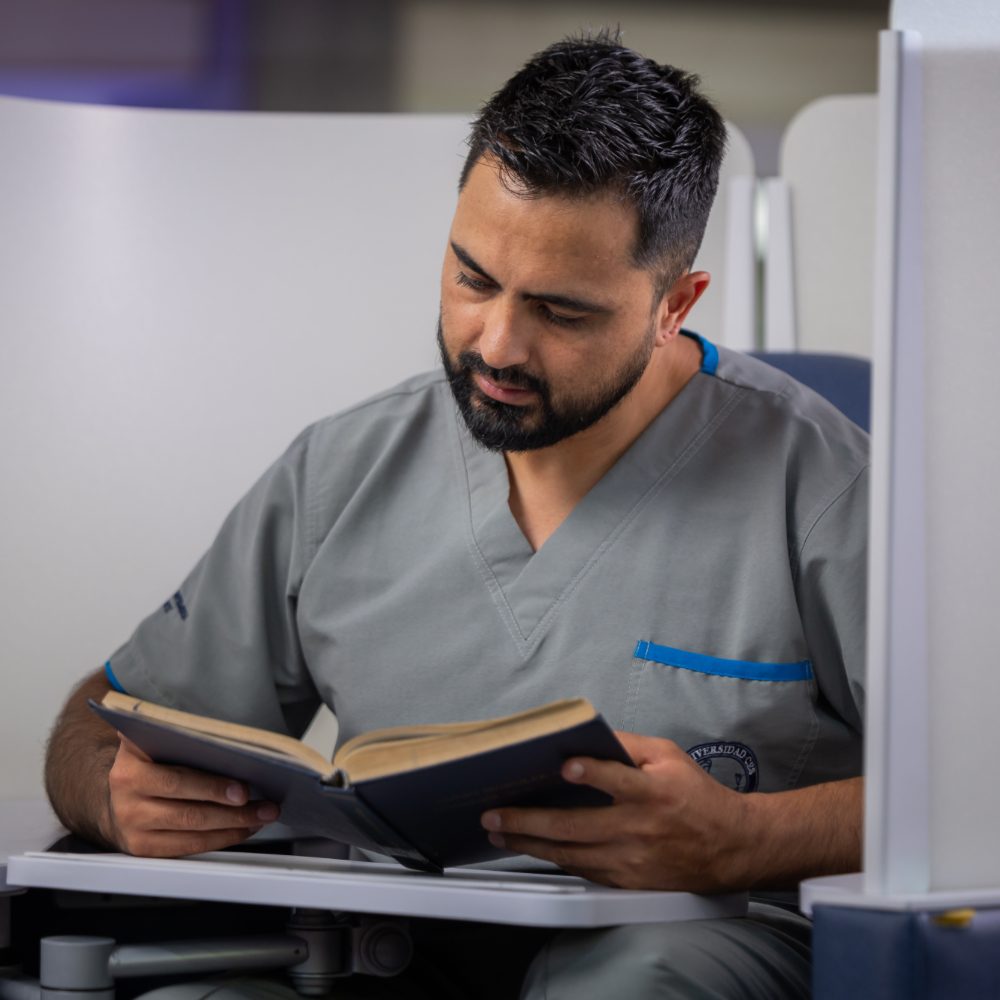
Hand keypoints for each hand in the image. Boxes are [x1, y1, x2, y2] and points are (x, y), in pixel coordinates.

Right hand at [104, 734, 279, 856]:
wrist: (116, 792)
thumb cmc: (146, 760)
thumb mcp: (152, 739)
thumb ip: (177, 733)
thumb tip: (223, 731)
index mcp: (131, 768)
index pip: (177, 781)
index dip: (212, 788)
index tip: (242, 790)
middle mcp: (127, 800)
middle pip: (189, 812)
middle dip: (232, 812)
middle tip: (263, 807)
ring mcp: (132, 827)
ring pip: (192, 833)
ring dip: (233, 828)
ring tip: (260, 817)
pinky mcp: (141, 848)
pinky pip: (187, 848)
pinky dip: (219, 840)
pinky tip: (240, 830)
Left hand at [480, 731, 750, 890]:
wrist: (730, 847)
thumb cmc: (696, 795)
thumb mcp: (669, 756)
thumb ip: (628, 746)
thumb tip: (587, 737)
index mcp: (652, 791)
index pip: (618, 780)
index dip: (592, 773)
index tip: (565, 766)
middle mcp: (638, 828)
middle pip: (577, 826)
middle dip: (529, 820)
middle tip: (493, 815)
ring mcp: (630, 860)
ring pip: (571, 854)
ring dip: (529, 843)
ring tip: (499, 833)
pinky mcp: (627, 881)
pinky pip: (582, 869)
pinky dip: (553, 858)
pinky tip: (530, 848)